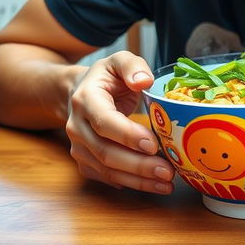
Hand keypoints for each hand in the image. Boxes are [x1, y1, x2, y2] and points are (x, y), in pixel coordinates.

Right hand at [66, 50, 174, 193]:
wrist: (82, 92)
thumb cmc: (106, 77)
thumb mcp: (119, 61)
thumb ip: (132, 66)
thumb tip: (144, 80)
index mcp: (86, 100)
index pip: (105, 122)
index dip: (128, 135)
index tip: (153, 144)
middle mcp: (78, 127)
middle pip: (106, 152)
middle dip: (138, 165)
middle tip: (166, 171)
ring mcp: (79, 147)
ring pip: (107, 170)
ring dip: (137, 180)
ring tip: (166, 182)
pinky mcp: (85, 161)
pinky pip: (107, 177)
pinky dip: (130, 183)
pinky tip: (152, 184)